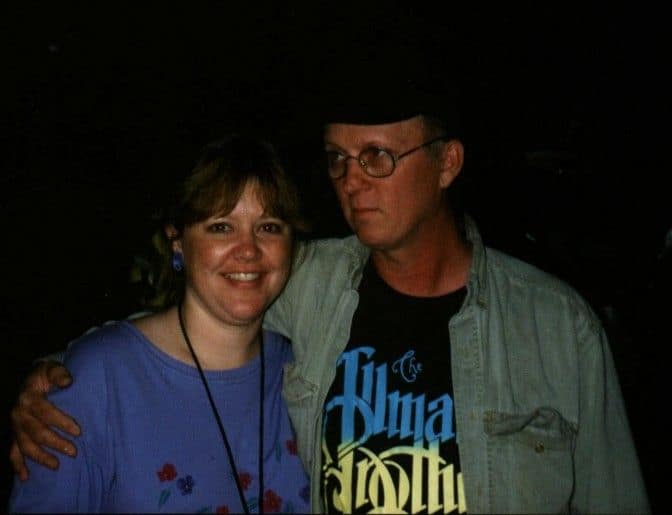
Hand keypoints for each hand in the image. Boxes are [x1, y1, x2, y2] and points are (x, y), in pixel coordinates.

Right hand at [9, 361, 80, 479]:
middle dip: (55, 443)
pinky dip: (18, 465)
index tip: (78, 431)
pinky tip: (25, 477)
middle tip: (74, 451)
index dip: (62, 422)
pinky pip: (13, 452)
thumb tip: (68, 382)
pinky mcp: (15, 434)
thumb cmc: (46, 375)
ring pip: (25, 446)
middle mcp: (18, 414)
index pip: (46, 412)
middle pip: (36, 432)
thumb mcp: (52, 368)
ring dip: (40, 457)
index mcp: (28, 398)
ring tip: (57, 465)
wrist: (31, 379)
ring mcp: (15, 426)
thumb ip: (60, 374)